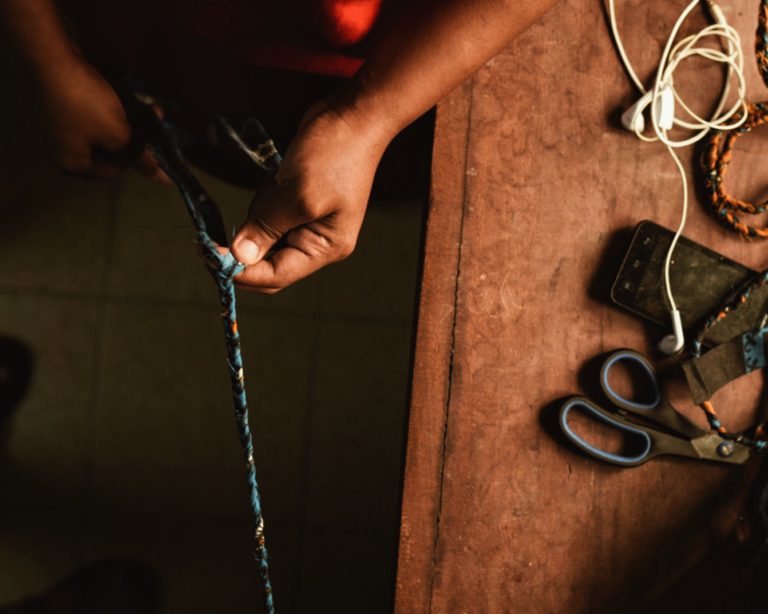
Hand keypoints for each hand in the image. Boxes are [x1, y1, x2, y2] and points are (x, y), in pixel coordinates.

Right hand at [38, 55, 165, 180]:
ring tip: (145, 110)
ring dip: (126, 122)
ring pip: (103, 132)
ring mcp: (61, 128)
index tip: (149, 143)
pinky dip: (111, 110)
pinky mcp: (63, 108)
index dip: (134, 159)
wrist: (54, 61)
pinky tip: (126, 99)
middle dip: (133, 137)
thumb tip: (163, 178)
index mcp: (74, 164)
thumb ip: (141, 157)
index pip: (113, 172)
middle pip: (108, 152)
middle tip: (152, 125)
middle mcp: (63, 150)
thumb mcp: (119, 135)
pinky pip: (93, 116)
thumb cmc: (87, 105)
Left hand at [230, 99, 392, 292]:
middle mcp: (318, 243)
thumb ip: (266, 227)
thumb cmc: (334, 155)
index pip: (277, 275)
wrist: (353, 116)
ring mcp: (309, 223)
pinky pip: (270, 215)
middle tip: (216, 232)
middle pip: (270, 262)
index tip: (209, 256)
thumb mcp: (297, 194)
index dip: (242, 271)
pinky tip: (278, 179)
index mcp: (325, 248)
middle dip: (246, 246)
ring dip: (258, 214)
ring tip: (277, 184)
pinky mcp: (299, 204)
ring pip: (266, 236)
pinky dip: (265, 201)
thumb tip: (238, 258)